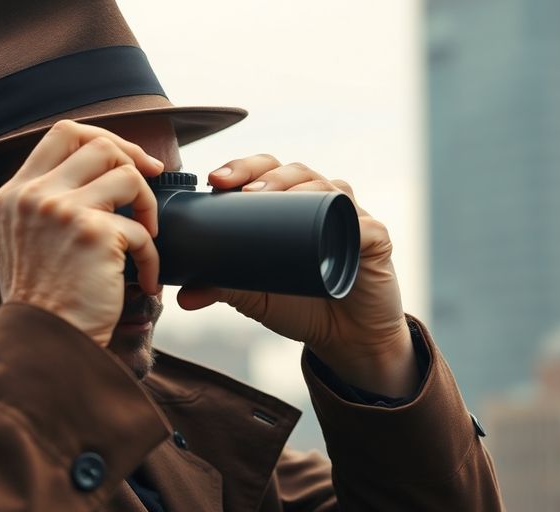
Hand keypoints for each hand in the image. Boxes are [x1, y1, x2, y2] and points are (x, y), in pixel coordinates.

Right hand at [0, 120, 163, 345]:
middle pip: (98, 143)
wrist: (42, 344)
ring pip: (126, 174)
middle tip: (151, 184)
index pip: (62, 133)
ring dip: (148, 205)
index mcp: (13, 194)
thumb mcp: (26, 243)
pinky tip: (146, 281)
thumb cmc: (43, 304)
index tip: (129, 161)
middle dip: (133, 160)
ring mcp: (61, 210)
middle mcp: (33, 195)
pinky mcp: (93, 233)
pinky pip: (141, 229)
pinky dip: (152, 256)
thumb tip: (100, 178)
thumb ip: (48, 207)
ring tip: (146, 239)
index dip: (104, 139)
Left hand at [177, 154, 418, 396]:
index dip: (243, 167)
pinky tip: (331, 219)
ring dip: (301, 187)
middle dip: (266, 173)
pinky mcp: (377, 240)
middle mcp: (323, 202)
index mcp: (292, 205)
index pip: (267, 171)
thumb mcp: (256, 295)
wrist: (345, 341)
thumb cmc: (302, 306)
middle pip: (296, 171)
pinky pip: (364, 224)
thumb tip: (181, 297)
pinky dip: (348, 219)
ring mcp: (352, 217)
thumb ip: (222, 289)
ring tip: (274, 201)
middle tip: (241, 189)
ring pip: (329, 187)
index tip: (215, 179)